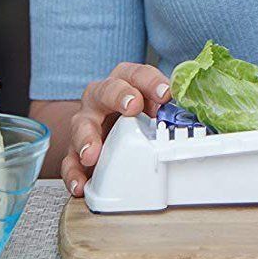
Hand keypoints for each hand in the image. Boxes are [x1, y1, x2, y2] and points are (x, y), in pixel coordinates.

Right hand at [61, 62, 170, 197]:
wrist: (104, 128)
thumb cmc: (132, 114)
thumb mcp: (151, 106)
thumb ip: (165, 109)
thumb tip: (188, 117)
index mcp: (123, 82)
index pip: (135, 74)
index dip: (151, 81)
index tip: (165, 93)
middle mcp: (100, 98)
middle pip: (106, 90)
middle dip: (120, 96)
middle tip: (132, 106)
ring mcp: (85, 122)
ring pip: (81, 124)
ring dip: (87, 138)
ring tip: (93, 153)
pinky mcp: (75, 149)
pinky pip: (69, 160)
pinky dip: (73, 173)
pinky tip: (80, 184)